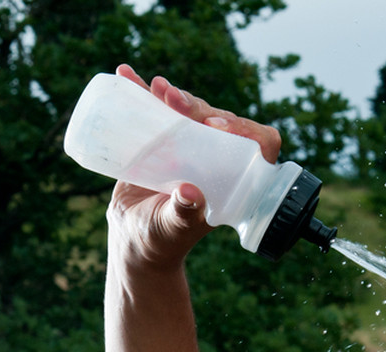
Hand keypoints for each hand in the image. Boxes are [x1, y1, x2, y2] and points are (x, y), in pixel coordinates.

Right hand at [106, 64, 282, 272]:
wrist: (133, 239)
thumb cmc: (160, 241)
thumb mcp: (171, 229)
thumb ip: (182, 214)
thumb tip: (190, 194)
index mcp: (233, 178)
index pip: (257, 145)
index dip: (244, 129)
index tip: (215, 125)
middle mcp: (215, 158)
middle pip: (219, 120)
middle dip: (199, 106)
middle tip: (173, 100)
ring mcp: (189, 146)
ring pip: (190, 110)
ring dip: (175, 95)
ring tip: (156, 87)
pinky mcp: (162, 139)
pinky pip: (157, 110)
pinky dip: (143, 92)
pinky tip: (128, 75)